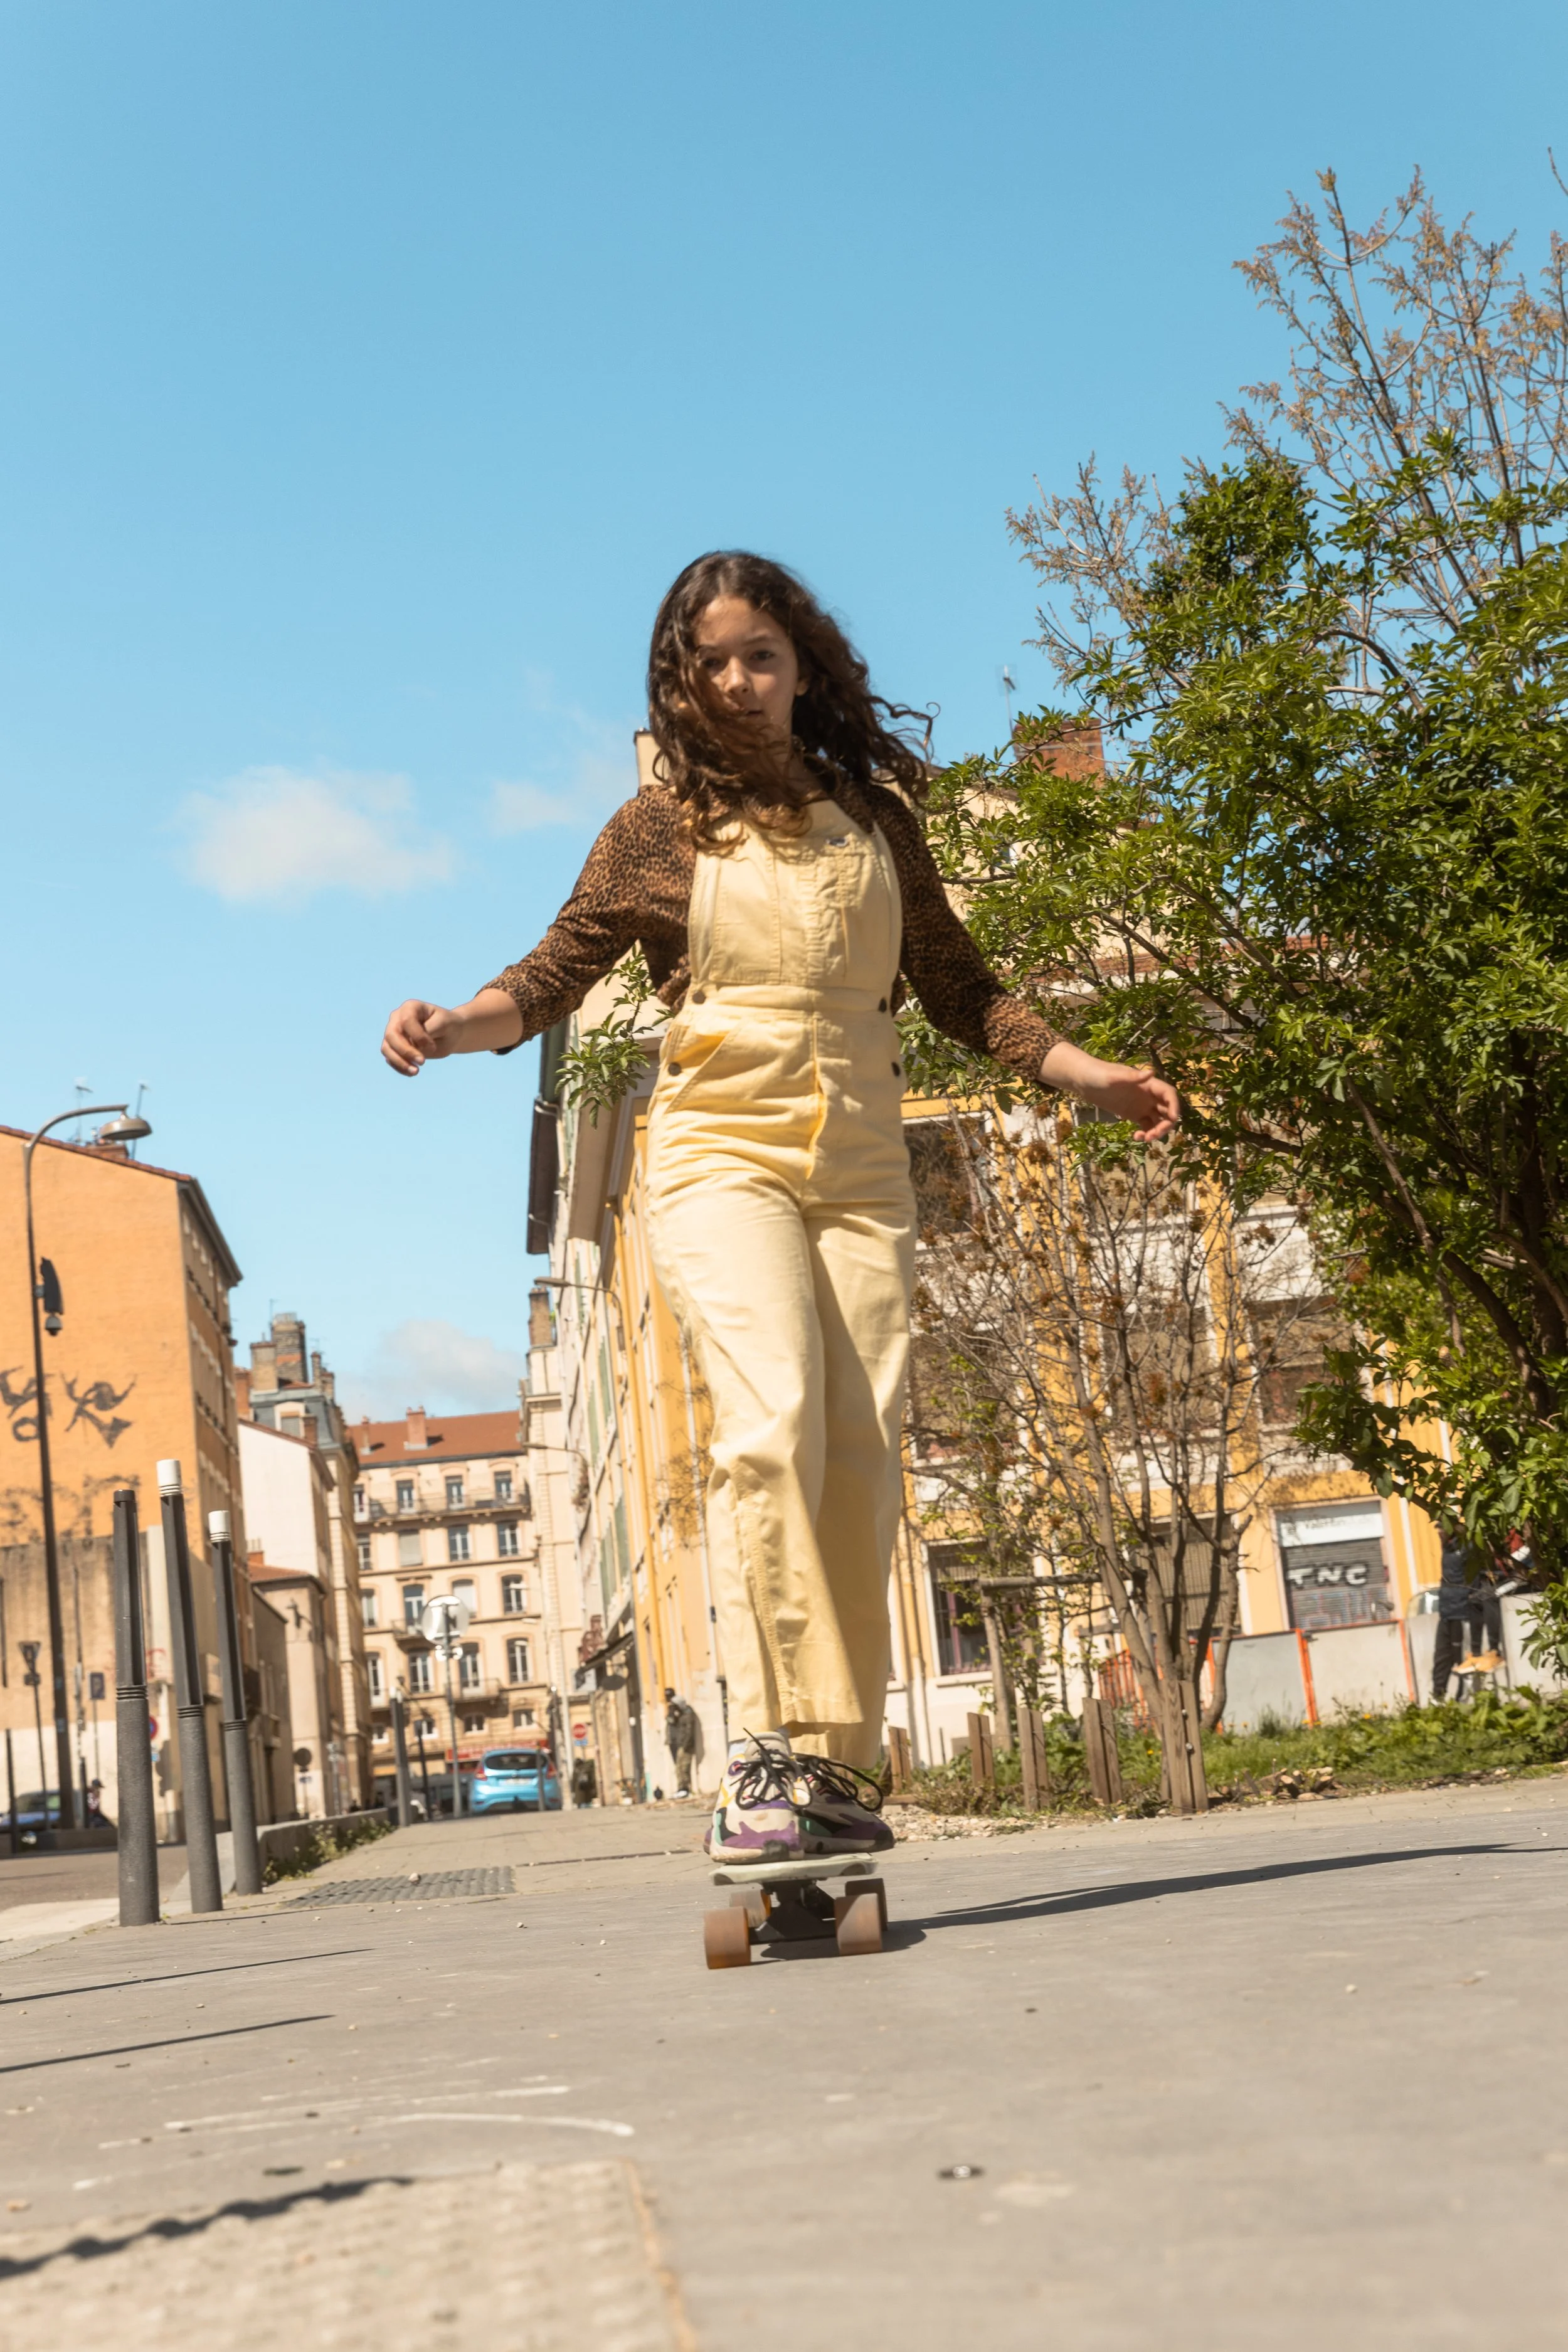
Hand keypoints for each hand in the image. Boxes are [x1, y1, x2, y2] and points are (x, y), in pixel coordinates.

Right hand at [382, 999, 458, 1074]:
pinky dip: (400, 1067)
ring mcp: (393, 1032)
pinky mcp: (393, 1047)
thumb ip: (428, 1031)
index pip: (407, 1021)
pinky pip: (390, 1059)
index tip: (432, 1046)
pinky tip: (412, 1072)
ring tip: (416, 1072)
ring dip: (400, 1062)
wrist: (450, 1034)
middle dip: (406, 1051)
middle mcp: (397, 1018)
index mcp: (410, 1007)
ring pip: (387, 1048)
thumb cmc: (448, 1026)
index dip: (418, 1036)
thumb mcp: (444, 1024)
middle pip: (391, 1035)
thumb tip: (411, 1044)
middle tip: (423, 1062)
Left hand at [1040, 1042, 1180, 1141]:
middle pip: (1166, 1110)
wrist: (1083, 1080)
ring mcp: (1141, 1105)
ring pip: (1158, 1120)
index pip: (1168, 1094)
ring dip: (1157, 1131)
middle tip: (1153, 1136)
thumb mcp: (1113, 1076)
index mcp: (1147, 1083)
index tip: (1171, 1119)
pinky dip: (1146, 1133)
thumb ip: (1131, 1077)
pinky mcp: (1132, 1114)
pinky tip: (1136, 1138)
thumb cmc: (1098, 1073)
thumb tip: (1151, 1073)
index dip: (1174, 1106)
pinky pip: (1146, 1126)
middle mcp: (1148, 1095)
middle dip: (1165, 1124)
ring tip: (1143, 1139)